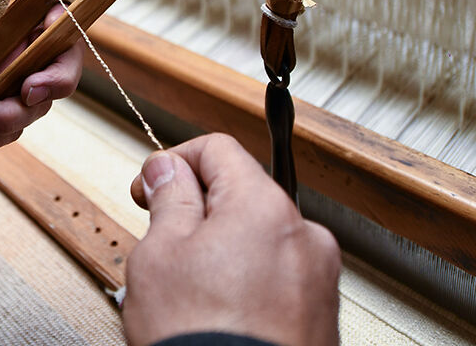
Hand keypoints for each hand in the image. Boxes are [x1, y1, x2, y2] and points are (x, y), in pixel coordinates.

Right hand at [123, 134, 339, 345]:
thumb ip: (170, 199)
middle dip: (201, 211)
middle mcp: (304, 236)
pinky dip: (249, 285)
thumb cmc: (201, 342)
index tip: (153, 185)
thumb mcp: (160, 256)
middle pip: (243, 195)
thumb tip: (170, 170)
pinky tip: (219, 313)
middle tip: (164, 241)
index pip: (218, 149)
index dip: (176, 160)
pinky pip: (279, 280)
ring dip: (225, 250)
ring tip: (190, 291)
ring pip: (261, 240)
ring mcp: (318, 280)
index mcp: (264, 207)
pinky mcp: (322, 318)